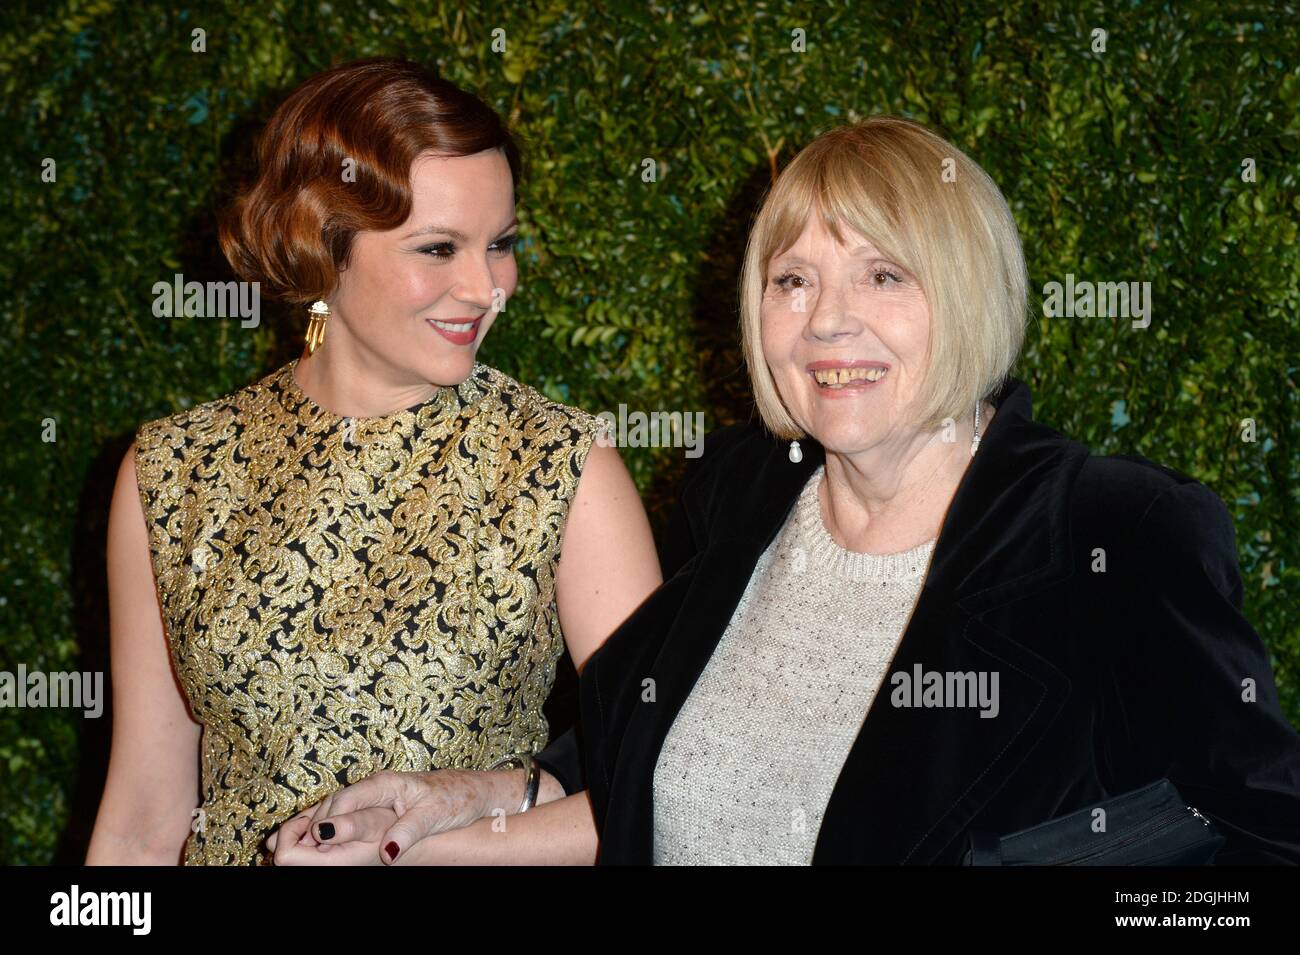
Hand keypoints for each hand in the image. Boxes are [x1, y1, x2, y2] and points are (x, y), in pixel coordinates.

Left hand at [266, 805, 398, 865]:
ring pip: (294, 842)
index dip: (290, 832)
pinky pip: (303, 841)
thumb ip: (348, 826)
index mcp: (330, 864)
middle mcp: (324, 866)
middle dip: (297, 826)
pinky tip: (326, 821)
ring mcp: (324, 860)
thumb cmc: (391, 827)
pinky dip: (308, 828)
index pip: (285, 856)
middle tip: (319, 815)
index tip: (308, 819)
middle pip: (285, 848)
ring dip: (305, 825)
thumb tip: (320, 830)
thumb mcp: (374, 822)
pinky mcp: (325, 853)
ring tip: (329, 817)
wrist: (407, 838)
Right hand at [301, 768, 521, 864]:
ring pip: (332, 809)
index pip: (346, 800)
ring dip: (308, 826)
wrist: (470, 789)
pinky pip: (341, 814)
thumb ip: (408, 832)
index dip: (328, 820)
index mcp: (385, 784)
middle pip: (332, 804)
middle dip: (308, 824)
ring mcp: (372, 794)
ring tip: (283, 846)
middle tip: (283, 848)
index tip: (313, 838)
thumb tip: (387, 852)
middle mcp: (373, 786)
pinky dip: (323, 825)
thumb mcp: (433, 816)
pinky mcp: (373, 804)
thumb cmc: (454, 799)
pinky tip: (307, 838)